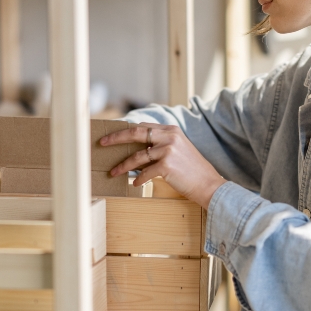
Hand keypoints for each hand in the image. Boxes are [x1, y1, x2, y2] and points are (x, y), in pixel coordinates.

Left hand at [101, 123, 226, 207]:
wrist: (208, 184)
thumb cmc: (191, 170)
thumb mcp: (178, 150)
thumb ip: (160, 146)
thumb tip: (136, 152)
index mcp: (171, 130)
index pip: (143, 126)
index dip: (126, 130)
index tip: (113, 135)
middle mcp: (169, 136)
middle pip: (136, 132)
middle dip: (116, 138)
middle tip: (102, 143)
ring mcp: (168, 150)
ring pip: (137, 156)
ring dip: (123, 165)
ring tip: (113, 172)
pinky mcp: (167, 165)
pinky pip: (145, 172)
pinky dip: (138, 179)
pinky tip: (135, 184)